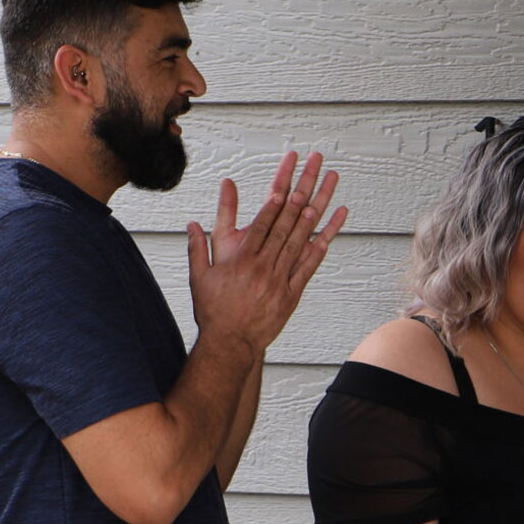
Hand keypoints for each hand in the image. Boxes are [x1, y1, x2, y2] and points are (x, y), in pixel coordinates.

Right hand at [187, 151, 347, 354]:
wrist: (230, 344)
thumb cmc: (213, 310)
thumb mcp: (199, 277)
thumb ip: (197, 247)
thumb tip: (191, 223)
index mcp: (241, 260)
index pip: (260, 226)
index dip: (273, 205)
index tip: (283, 186)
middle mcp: (263, 267)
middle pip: (284, 227)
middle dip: (297, 198)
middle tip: (308, 179)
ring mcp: (279, 280)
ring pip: (300, 242)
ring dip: (313, 216)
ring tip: (325, 193)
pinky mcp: (291, 293)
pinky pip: (309, 266)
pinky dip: (321, 246)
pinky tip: (331, 230)